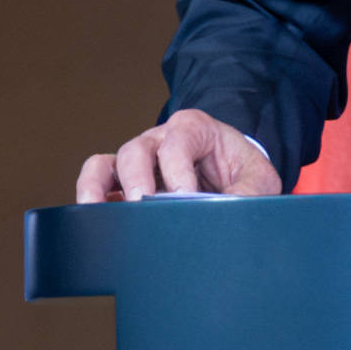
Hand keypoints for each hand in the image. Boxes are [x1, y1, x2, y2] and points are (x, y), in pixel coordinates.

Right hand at [76, 108, 283, 203]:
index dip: (178, 170)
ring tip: (98, 212)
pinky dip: (92, 198)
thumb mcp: (258, 178)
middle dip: (137, 179)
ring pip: (107, 164)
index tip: (185, 197)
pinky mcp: (124, 184)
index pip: (178, 142)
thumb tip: (228, 213)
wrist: (234, 176)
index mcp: (193, 129)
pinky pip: (97, 183)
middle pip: (136, 151)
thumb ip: (248, 192)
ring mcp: (138, 161)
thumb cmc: (242, 171)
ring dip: (99, 188)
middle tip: (143, 206)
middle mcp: (159, 140)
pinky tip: (94, 220)